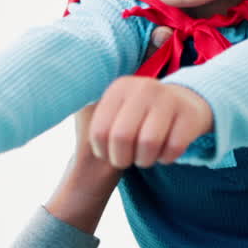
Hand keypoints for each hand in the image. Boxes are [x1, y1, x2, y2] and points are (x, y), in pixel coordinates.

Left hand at [89, 77, 212, 168]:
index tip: (108, 152)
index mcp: (119, 87)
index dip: (102, 151)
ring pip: (148, 145)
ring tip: (145, 156)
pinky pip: (173, 149)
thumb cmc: (140, 114)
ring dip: (145, 160)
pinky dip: (166, 158)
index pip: (99, 130)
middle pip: (122, 138)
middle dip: (122, 158)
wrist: (186, 103)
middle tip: (127, 159)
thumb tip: (58, 115)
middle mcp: (144, 88)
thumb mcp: (115, 107)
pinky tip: (165, 152)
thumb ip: (89, 114)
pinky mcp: (190, 115)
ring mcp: (169, 99)